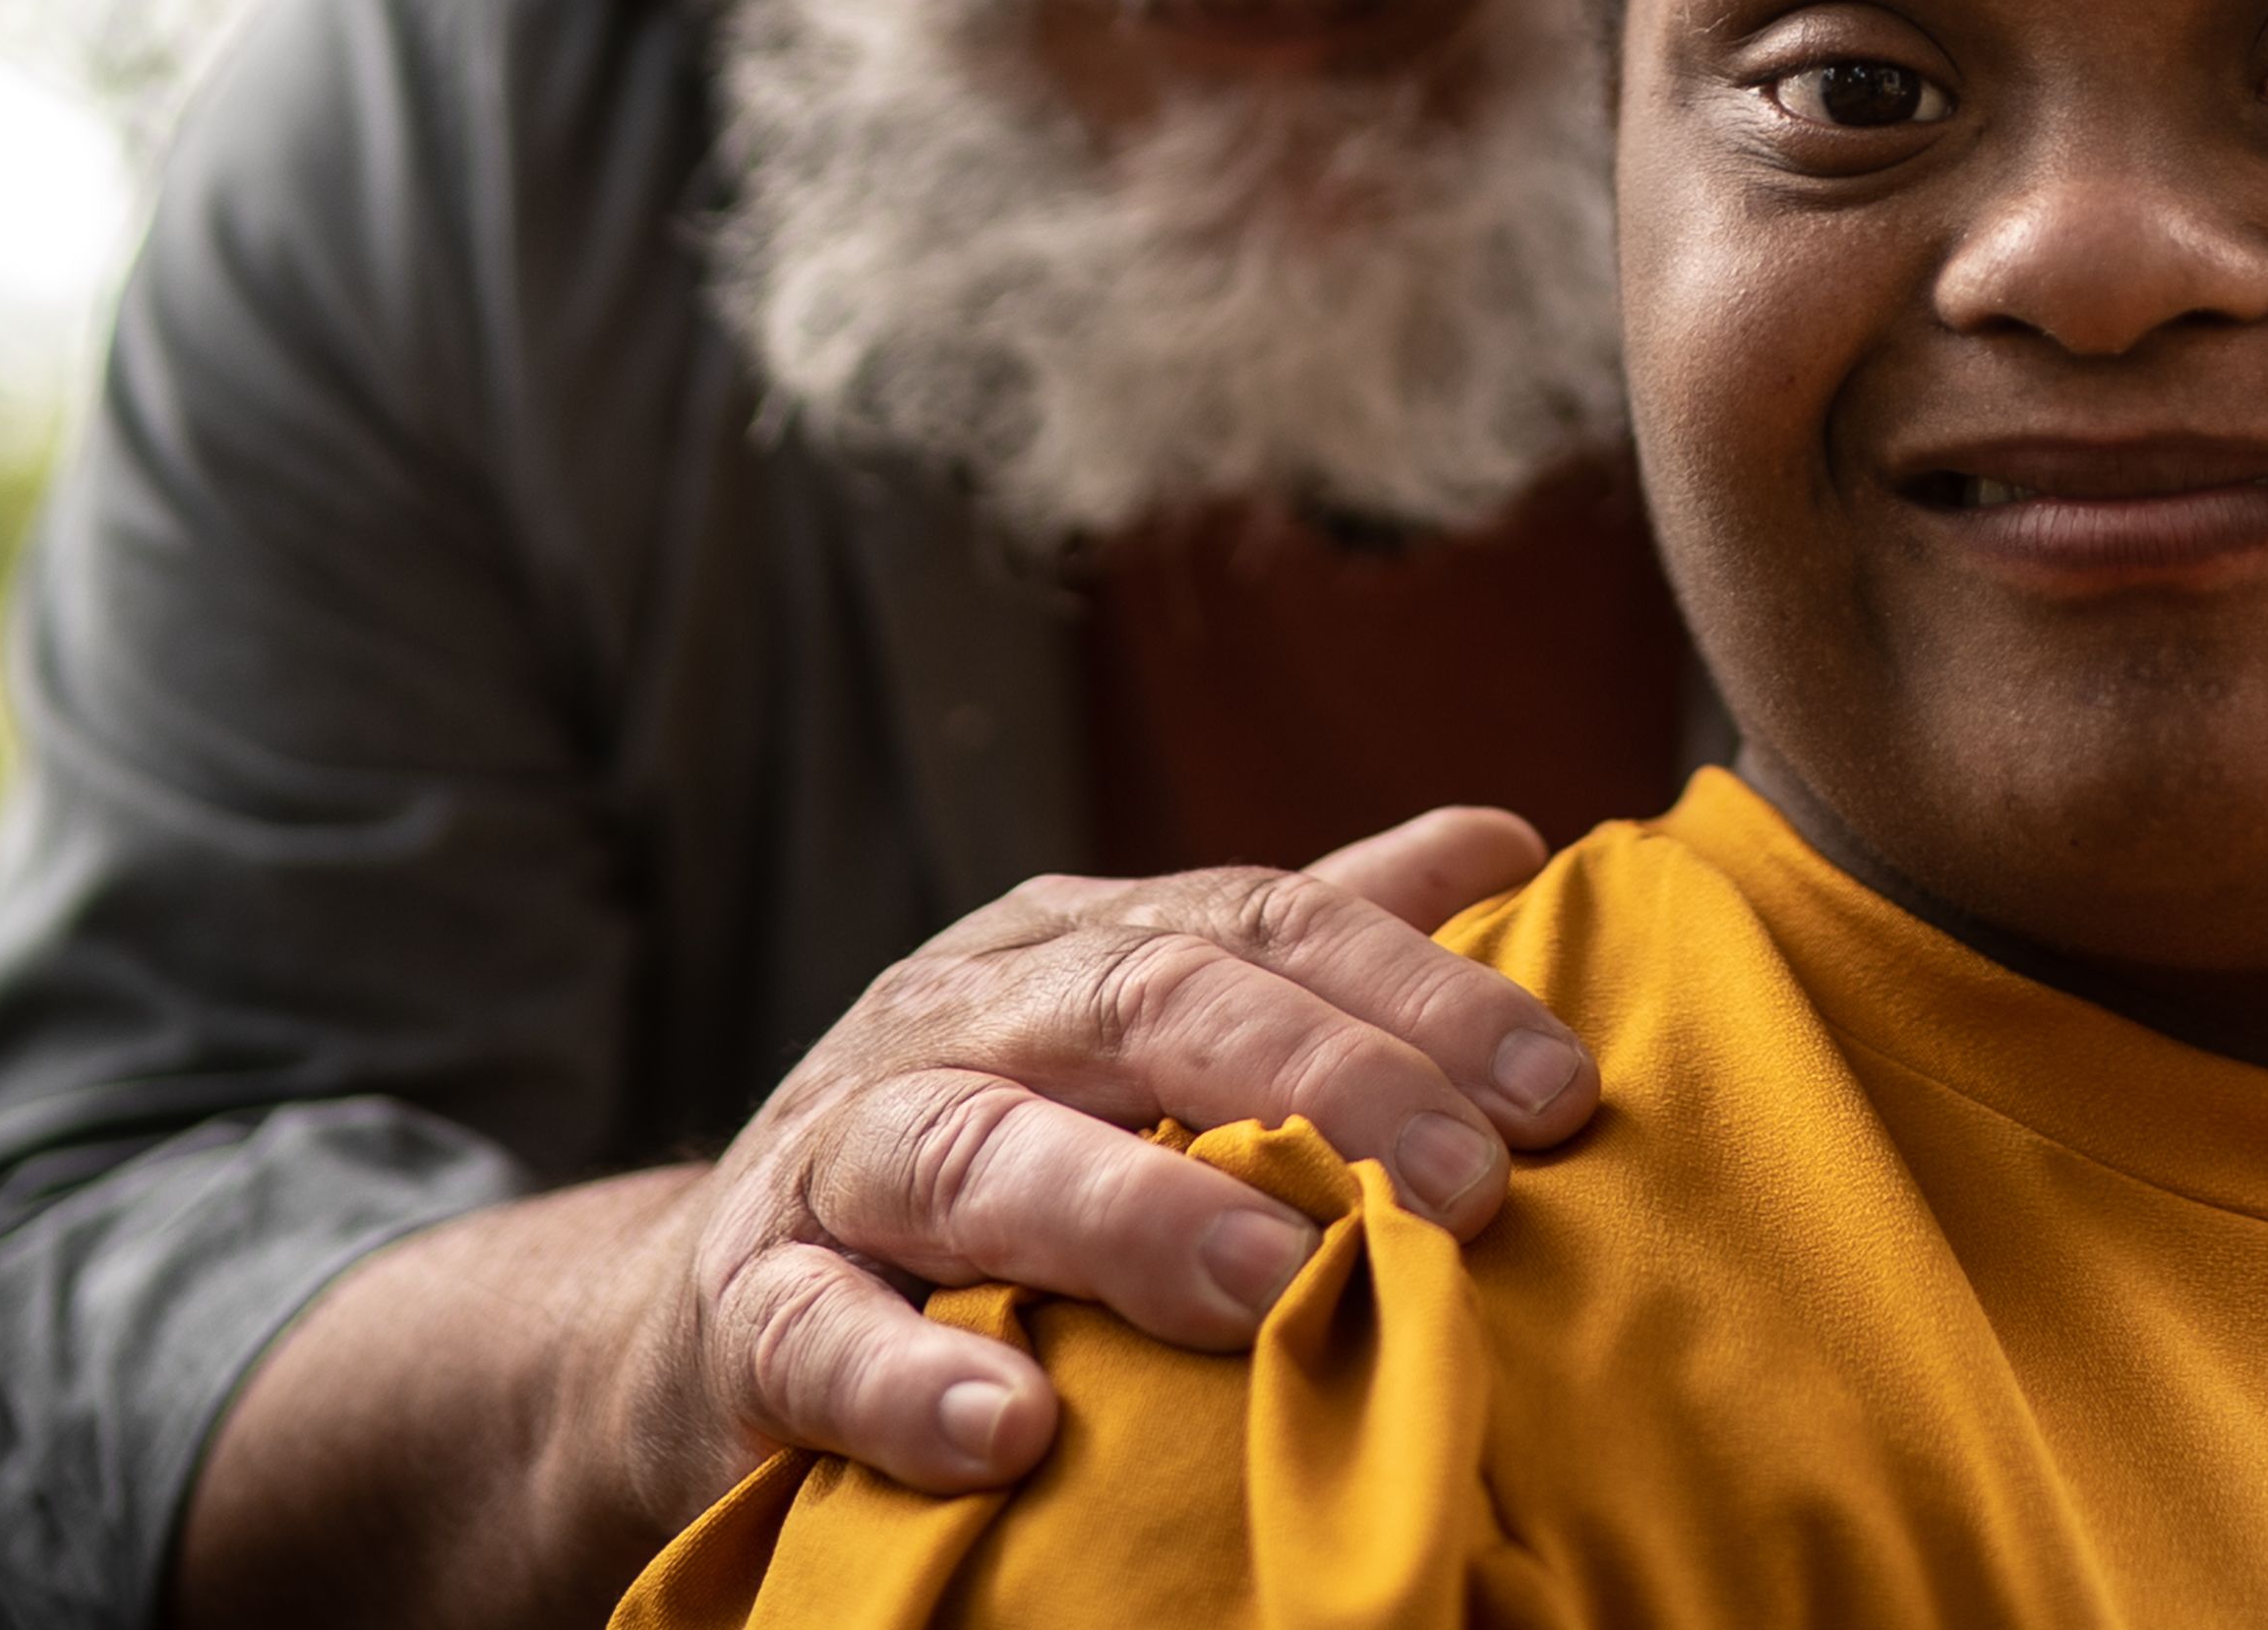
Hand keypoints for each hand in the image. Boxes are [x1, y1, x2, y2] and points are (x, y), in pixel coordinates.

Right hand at [621, 802, 1598, 1520]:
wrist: (706, 1306)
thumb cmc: (988, 1160)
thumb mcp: (1135, 1034)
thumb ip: (1305, 950)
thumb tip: (1506, 841)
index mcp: (1071, 944)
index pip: (1263, 923)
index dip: (1416, 993)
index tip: (1561, 1090)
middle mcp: (959, 1018)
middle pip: (1144, 1005)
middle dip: (1319, 1083)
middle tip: (1464, 1189)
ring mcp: (843, 1156)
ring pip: (978, 1148)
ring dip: (1130, 1212)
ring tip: (1268, 1277)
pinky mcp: (749, 1307)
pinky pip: (816, 1333)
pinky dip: (908, 1377)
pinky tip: (1010, 1426)